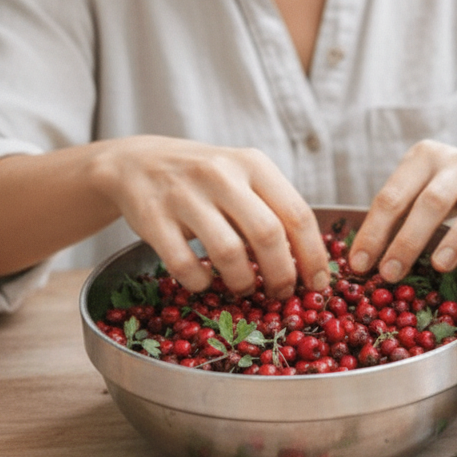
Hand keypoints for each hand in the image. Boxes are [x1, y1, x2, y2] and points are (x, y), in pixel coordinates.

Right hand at [90, 136, 330, 296]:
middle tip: (282, 293)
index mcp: (253, 164)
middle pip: (268, 234)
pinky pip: (184, 264)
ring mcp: (184, 195)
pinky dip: (200, 282)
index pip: (297, 213)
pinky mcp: (153, 218)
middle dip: (282, 274)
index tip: (319, 283)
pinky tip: (204, 282)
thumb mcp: (242, 176)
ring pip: (228, 252)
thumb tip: (309, 264)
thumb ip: (273, 209)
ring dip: (243, 282)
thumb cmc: (205, 179)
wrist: (137, 163)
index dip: (313, 255)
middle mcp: (221, 174)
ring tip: (245, 288)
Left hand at [347, 141, 456, 282]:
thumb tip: (362, 261)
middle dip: (408, 240)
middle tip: (390, 273)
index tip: (359, 264)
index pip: (392, 196)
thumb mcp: (419, 188)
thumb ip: (396, 215)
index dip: (374, 231)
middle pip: (430, 202)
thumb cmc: (447, 189)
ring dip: (456, 237)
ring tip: (439, 266)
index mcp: (424, 158)